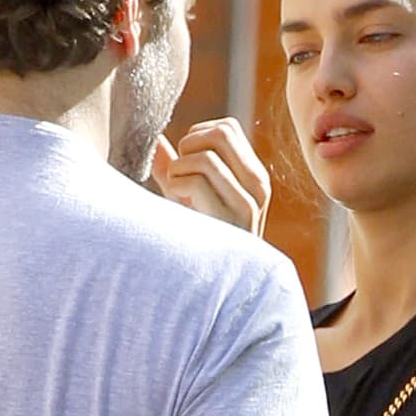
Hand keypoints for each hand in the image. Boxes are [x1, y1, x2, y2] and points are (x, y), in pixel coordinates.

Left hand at [151, 118, 270, 234]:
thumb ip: (175, 169)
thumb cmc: (196, 242)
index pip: (226, 128)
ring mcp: (250, 201)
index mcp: (252, 176)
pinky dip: (177, 186)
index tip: (184, 165)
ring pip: (206, 155)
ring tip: (178, 196)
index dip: (196, 136)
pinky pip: (198, 178)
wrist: (208, 287)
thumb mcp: (186, 200)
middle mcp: (258, 185)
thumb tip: (156, 140)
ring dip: (179, 172)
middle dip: (188, 147)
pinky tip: (180, 207)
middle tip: (179, 176)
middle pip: (220, 133)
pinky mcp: (236, 217)